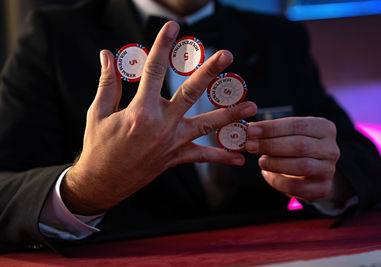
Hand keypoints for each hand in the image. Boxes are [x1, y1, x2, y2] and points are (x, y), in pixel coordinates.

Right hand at [61, 21, 256, 214]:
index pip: (153, 70)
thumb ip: (107, 82)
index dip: (163, 46)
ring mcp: (172, 143)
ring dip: (229, 115)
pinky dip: (221, 157)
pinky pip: (202, 156)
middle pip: (190, 94)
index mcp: (140, 111)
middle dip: (209, 72)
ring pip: (206, 125)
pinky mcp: (176, 157)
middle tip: (226, 55)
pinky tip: (240, 158)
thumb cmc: (99, 146)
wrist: (102, 182)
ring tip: (251, 106)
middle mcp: (161, 125)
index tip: (173, 28)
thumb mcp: (99, 112)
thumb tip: (106, 55)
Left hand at [246, 117, 339, 201]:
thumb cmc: (295, 146)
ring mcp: (328, 169)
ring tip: (261, 161)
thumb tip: (250, 129)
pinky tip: (267, 174)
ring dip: (275, 163)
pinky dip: (278, 181)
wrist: (313, 170)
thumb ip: (272, 131)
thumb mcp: (288, 133)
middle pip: (300, 145)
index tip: (251, 130)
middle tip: (250, 146)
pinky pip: (297, 186)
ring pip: (301, 165)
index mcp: (324, 128)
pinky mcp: (322, 188)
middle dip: (271, 145)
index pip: (297, 125)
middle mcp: (331, 148)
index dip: (272, 128)